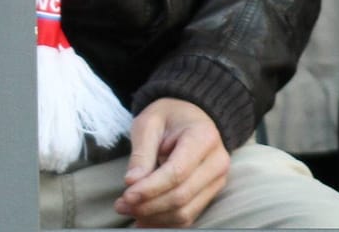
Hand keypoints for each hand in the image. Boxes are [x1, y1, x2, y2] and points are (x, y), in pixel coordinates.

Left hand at [117, 98, 227, 226]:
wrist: (191, 116)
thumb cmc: (167, 116)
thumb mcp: (148, 123)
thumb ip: (141, 153)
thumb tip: (132, 182)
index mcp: (203, 138)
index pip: (177, 172)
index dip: (151, 188)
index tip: (127, 195)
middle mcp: (216, 162)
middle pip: (182, 195)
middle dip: (149, 205)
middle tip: (121, 205)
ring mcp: (217, 180)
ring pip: (187, 210)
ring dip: (155, 217)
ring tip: (129, 211)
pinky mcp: (210, 193)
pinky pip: (190, 215)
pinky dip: (166, 221)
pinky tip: (145, 220)